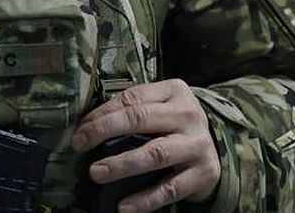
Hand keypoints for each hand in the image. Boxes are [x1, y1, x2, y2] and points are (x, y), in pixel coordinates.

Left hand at [72, 79, 220, 212]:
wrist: (215, 148)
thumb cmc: (175, 125)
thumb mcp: (160, 107)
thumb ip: (132, 109)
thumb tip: (88, 124)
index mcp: (175, 92)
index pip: (132, 99)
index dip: (102, 113)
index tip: (81, 129)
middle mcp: (189, 115)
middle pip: (141, 119)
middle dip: (105, 131)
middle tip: (80, 144)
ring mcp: (197, 145)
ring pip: (155, 153)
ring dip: (122, 164)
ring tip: (97, 173)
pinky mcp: (204, 174)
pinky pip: (170, 188)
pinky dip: (146, 199)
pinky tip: (125, 206)